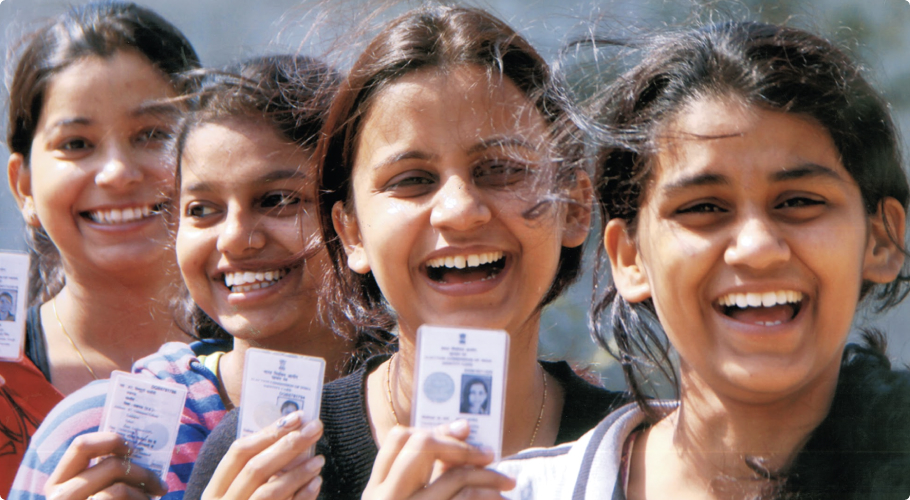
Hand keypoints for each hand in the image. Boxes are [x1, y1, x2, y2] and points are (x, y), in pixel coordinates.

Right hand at [45, 432, 166, 499]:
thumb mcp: (95, 491)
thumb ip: (106, 475)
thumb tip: (137, 450)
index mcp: (58, 483)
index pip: (81, 445)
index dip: (111, 439)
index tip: (133, 448)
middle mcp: (59, 497)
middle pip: (111, 465)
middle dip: (143, 472)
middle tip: (160, 483)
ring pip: (118, 488)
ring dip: (144, 492)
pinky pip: (118, 499)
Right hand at [201, 411, 323, 499]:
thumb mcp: (235, 497)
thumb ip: (253, 474)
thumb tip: (287, 438)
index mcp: (214, 493)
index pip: (238, 453)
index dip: (268, 432)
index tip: (295, 416)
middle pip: (256, 467)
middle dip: (288, 444)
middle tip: (316, 428)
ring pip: (269, 491)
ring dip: (297, 472)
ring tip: (319, 458)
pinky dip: (302, 497)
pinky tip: (317, 483)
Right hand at [363, 420, 515, 499]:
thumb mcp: (408, 497)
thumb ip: (426, 477)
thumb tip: (462, 431)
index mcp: (375, 489)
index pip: (398, 438)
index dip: (433, 430)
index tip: (462, 432)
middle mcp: (384, 497)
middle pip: (422, 446)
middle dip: (460, 446)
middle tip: (488, 453)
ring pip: (452, 476)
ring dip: (486, 476)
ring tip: (507, 482)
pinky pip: (462, 499)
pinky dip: (485, 496)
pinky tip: (500, 499)